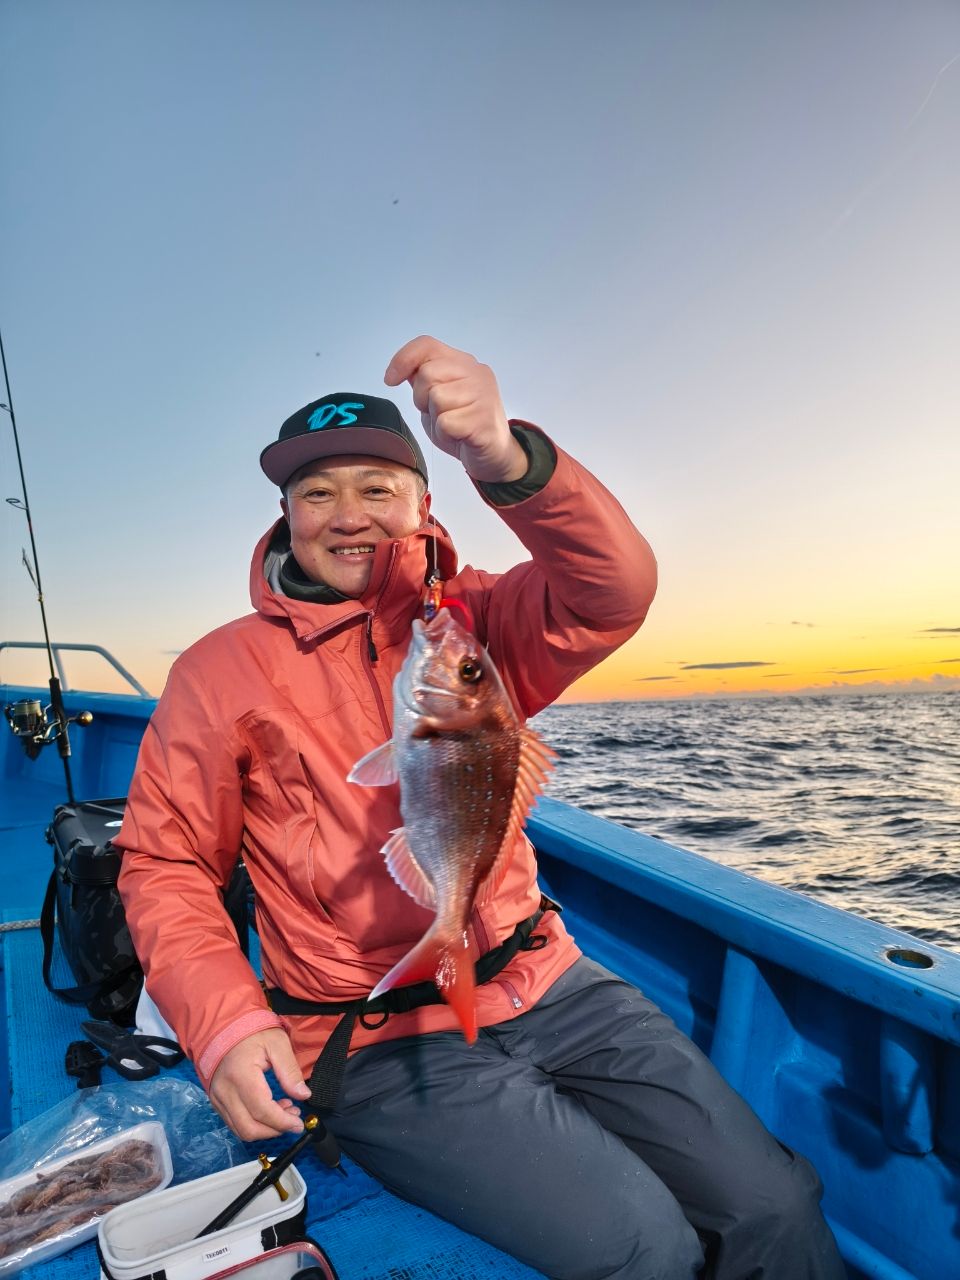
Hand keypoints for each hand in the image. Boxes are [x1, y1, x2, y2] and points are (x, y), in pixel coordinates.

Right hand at [208, 1029, 311, 1140]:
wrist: (223, 1027)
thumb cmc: (252, 1032)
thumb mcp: (277, 1044)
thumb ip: (290, 1071)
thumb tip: (303, 1095)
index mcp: (240, 1075)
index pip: (261, 1110)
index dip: (282, 1122)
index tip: (299, 1124)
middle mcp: (225, 1091)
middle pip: (249, 1128)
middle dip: (274, 1130)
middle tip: (293, 1118)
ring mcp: (217, 1098)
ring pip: (240, 1130)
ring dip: (264, 1130)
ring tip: (282, 1112)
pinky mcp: (216, 1101)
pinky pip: (233, 1123)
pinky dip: (252, 1124)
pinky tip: (267, 1110)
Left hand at [384, 335, 527, 483]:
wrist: (494, 455)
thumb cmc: (464, 426)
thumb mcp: (438, 397)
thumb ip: (424, 381)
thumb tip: (400, 368)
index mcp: (463, 363)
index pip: (427, 345)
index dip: (403, 359)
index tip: (390, 379)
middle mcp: (476, 373)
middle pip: (428, 374)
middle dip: (422, 398)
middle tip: (439, 413)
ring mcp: (483, 395)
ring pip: (436, 398)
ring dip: (436, 419)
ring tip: (452, 426)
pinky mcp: (483, 419)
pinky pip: (446, 423)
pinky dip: (445, 434)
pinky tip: (459, 436)